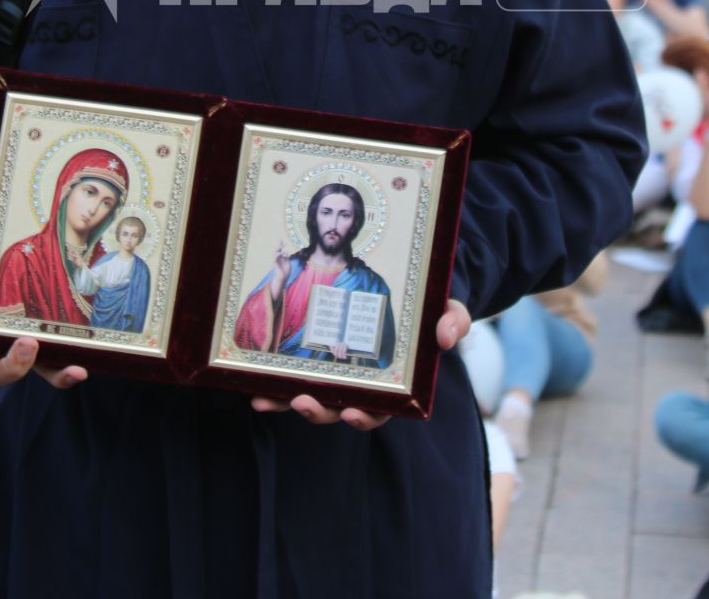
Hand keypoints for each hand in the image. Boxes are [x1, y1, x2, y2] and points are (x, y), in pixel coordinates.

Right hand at [0, 232, 87, 389]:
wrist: (8, 243)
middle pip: (0, 374)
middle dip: (12, 367)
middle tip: (25, 344)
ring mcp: (26, 347)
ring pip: (32, 373)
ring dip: (44, 371)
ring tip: (52, 353)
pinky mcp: (50, 343)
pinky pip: (57, 367)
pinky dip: (66, 374)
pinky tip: (80, 370)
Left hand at [251, 299, 469, 431]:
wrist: (409, 292)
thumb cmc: (430, 310)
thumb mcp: (448, 311)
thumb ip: (454, 320)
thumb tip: (447, 335)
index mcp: (393, 386)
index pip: (380, 411)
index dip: (365, 417)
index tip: (351, 411)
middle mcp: (360, 387)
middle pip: (337, 410)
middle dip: (319, 413)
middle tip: (304, 402)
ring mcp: (334, 377)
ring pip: (309, 400)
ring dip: (287, 403)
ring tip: (267, 400)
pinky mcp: (312, 361)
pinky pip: (289, 380)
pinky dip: (272, 388)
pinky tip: (255, 388)